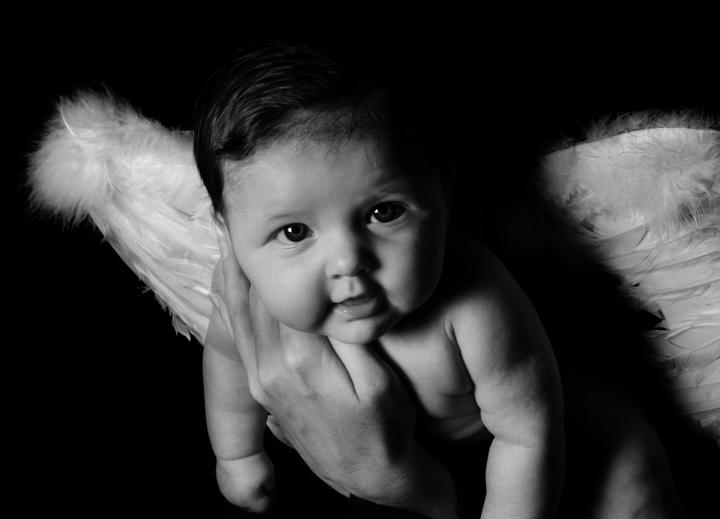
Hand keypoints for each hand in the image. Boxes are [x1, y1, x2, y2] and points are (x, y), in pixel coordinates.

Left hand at [210, 235, 458, 517]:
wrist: (368, 475)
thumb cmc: (385, 427)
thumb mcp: (378, 381)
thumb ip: (350, 337)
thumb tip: (333, 295)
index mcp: (301, 362)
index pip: (277, 295)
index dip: (268, 259)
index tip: (261, 224)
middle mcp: (271, 370)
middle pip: (251, 302)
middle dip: (244, 260)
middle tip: (236, 218)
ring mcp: (263, 382)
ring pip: (239, 320)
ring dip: (233, 281)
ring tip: (229, 243)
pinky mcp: (263, 390)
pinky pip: (240, 341)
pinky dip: (231, 310)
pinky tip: (229, 291)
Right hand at [215, 452, 274, 512]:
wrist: (235, 448)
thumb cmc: (254, 461)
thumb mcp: (269, 475)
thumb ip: (271, 489)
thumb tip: (270, 494)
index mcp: (250, 500)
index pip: (264, 509)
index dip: (270, 499)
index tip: (272, 488)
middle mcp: (237, 500)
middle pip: (252, 506)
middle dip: (259, 498)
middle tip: (263, 481)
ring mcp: (227, 493)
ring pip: (241, 499)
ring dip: (248, 493)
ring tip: (251, 476)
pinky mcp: (221, 485)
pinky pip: (233, 491)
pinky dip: (238, 486)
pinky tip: (242, 474)